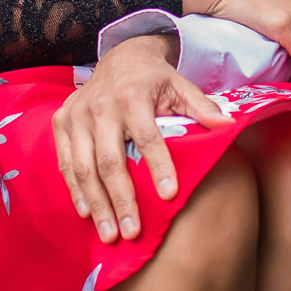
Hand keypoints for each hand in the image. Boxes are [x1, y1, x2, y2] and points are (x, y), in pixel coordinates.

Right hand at [52, 33, 231, 242]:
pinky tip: (87, 213)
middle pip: (110, 161)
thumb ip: (202, 107)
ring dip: (97, 204)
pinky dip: (75, 190)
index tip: (170, 195)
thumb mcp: (180, 85)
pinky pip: (65, 163)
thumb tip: (229, 125)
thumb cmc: (154, 78)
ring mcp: (76, 115)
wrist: (119, 56)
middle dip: (121, 200)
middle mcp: (100, 106)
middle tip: (132, 231)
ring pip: (83, 168)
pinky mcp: (61, 122)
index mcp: (132, 96)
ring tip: (110, 234)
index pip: (148, 137)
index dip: (159, 166)